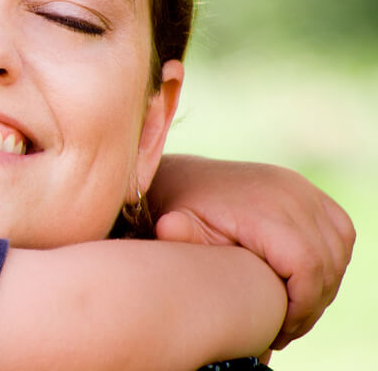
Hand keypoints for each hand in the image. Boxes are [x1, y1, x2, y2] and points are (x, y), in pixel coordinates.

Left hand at [149, 154, 354, 348]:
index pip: (307, 266)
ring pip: (338, 251)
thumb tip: (169, 227)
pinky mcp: (307, 190)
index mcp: (262, 206)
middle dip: (312, 305)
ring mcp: (301, 188)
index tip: (280, 330)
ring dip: (323, 285)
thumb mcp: (176, 225)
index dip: (302, 306)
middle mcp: (289, 192)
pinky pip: (340, 231)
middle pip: (327, 263)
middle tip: (285, 329)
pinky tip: (305, 281)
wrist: (186, 179)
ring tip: (293, 309)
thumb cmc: (182, 211)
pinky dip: (332, 258)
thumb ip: (179, 235)